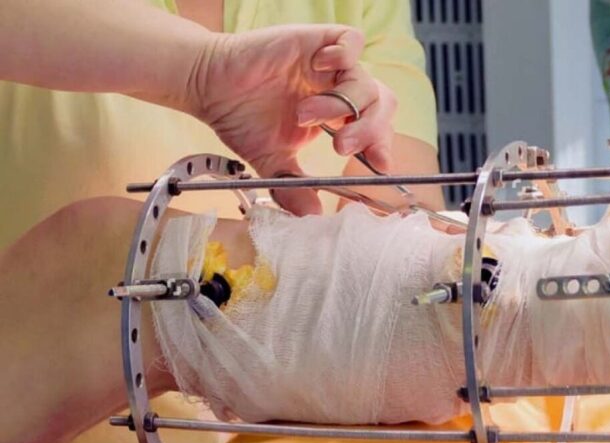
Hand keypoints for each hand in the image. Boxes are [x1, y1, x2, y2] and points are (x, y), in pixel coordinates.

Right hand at [186, 25, 397, 214]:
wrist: (208, 85)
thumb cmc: (240, 118)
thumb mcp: (272, 162)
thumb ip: (294, 188)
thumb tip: (313, 217)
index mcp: (337, 118)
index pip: (377, 129)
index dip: (383, 144)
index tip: (380, 164)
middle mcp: (338, 90)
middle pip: (381, 105)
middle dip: (369, 129)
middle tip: (342, 146)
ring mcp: (330, 65)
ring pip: (365, 80)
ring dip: (341, 103)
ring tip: (305, 114)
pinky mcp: (318, 40)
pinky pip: (352, 40)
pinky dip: (344, 56)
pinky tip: (319, 69)